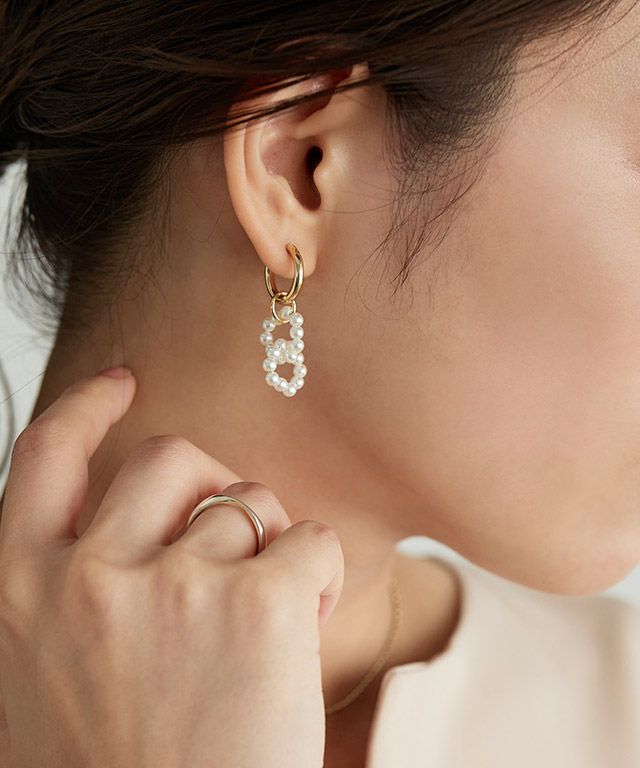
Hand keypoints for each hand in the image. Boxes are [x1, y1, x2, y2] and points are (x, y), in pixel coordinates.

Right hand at [0, 368, 343, 767]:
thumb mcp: (47, 680)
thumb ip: (70, 597)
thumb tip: (123, 534)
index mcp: (21, 591)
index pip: (45, 457)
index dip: (86, 407)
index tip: (123, 383)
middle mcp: (88, 575)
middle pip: (169, 459)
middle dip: (211, 479)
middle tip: (237, 528)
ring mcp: (173, 585)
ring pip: (247, 503)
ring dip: (268, 542)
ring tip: (270, 614)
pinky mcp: (258, 605)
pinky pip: (310, 540)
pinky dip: (321, 572)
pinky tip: (309, 625)